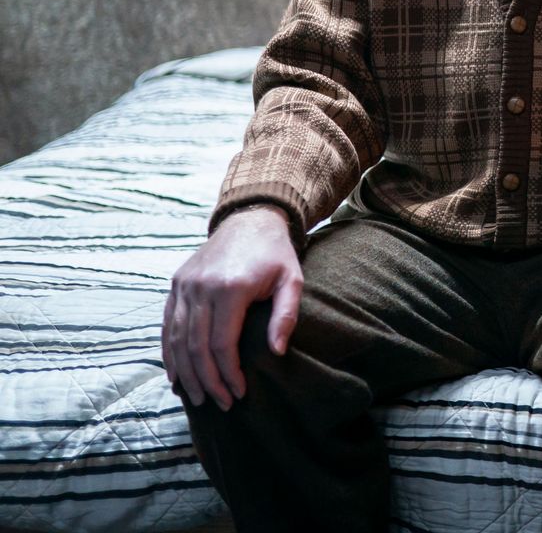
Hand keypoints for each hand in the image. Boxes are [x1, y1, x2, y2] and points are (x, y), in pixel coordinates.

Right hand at [162, 205, 302, 411]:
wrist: (250, 218)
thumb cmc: (275, 254)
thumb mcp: (291, 280)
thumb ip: (285, 316)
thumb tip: (276, 352)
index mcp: (231, 287)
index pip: (222, 345)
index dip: (228, 374)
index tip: (239, 394)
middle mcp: (202, 287)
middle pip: (197, 347)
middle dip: (207, 381)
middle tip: (219, 404)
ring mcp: (185, 284)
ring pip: (178, 339)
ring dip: (186, 373)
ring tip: (198, 397)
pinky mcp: (177, 283)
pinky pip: (169, 324)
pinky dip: (170, 352)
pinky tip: (177, 375)